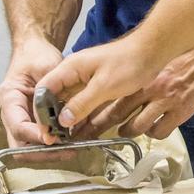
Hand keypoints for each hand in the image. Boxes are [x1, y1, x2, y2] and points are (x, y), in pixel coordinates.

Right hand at [0, 37, 73, 147]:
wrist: (36, 50)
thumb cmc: (37, 55)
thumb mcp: (45, 67)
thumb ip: (48, 91)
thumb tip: (54, 117)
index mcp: (9, 98)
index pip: (18, 127)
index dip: (35, 136)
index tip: (53, 138)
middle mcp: (12, 113)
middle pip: (19, 145)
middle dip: (41, 152)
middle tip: (66, 151)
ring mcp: (21, 119)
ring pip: (29, 147)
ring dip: (49, 152)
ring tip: (72, 148)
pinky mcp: (33, 122)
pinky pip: (40, 140)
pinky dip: (54, 145)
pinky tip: (73, 140)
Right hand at [40, 33, 169, 133]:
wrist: (152, 51)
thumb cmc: (128, 63)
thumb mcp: (104, 86)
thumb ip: (82, 103)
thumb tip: (62, 121)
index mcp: (70, 68)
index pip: (44, 90)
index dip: (41, 111)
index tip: (46, 131)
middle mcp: (74, 74)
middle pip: (54, 99)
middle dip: (53, 119)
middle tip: (55, 141)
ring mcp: (85, 81)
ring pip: (70, 104)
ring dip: (68, 121)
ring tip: (66, 142)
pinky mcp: (97, 87)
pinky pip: (84, 105)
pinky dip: (82, 118)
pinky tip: (82, 133)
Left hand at [83, 43, 193, 138]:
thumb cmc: (178, 58)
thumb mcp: (152, 65)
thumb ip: (133, 78)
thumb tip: (109, 89)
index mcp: (139, 77)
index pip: (108, 97)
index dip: (93, 112)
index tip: (81, 123)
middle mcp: (148, 89)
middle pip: (117, 113)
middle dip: (100, 127)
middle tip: (88, 136)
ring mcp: (164, 102)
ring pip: (137, 126)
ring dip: (128, 131)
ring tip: (125, 130)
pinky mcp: (180, 111)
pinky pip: (159, 131)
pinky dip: (153, 132)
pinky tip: (153, 128)